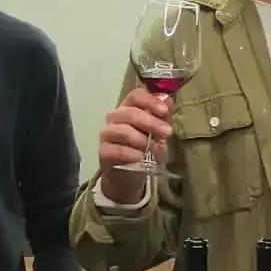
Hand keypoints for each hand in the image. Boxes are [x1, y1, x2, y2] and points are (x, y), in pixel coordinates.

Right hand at [96, 87, 172, 203]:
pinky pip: (115, 149)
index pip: (135, 96)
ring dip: (141, 139)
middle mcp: (115, 117)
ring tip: (152, 148)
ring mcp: (107, 134)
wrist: (129, 174)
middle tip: (167, 132)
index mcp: (129, 108)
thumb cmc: (144, 149)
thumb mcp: (158, 132)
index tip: (164, 110)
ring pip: (122, 130)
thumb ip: (162, 116)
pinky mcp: (103, 151)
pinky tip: (139, 157)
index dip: (150, 101)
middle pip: (130, 113)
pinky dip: (129, 153)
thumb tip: (167, 98)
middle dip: (151, 122)